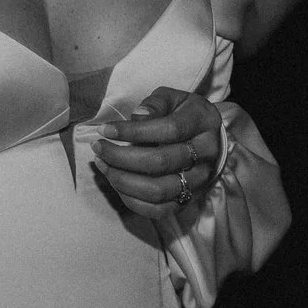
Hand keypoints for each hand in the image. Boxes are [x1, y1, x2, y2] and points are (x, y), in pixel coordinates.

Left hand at [94, 88, 220, 219]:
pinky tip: (116, 182)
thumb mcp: (172, 98)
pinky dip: (132, 200)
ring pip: (158, 190)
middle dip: (121, 157)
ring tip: (103, 165)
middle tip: (98, 148)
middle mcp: (206, 154)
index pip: (169, 130)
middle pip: (161, 162)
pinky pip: (158, 210)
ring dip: (122, 180)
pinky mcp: (188, 199)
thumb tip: (137, 116)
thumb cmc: (183, 114)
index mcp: (203, 122)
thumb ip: (155, 104)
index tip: (105, 130)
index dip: (133, 131)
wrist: (208, 139)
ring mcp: (199, 180)